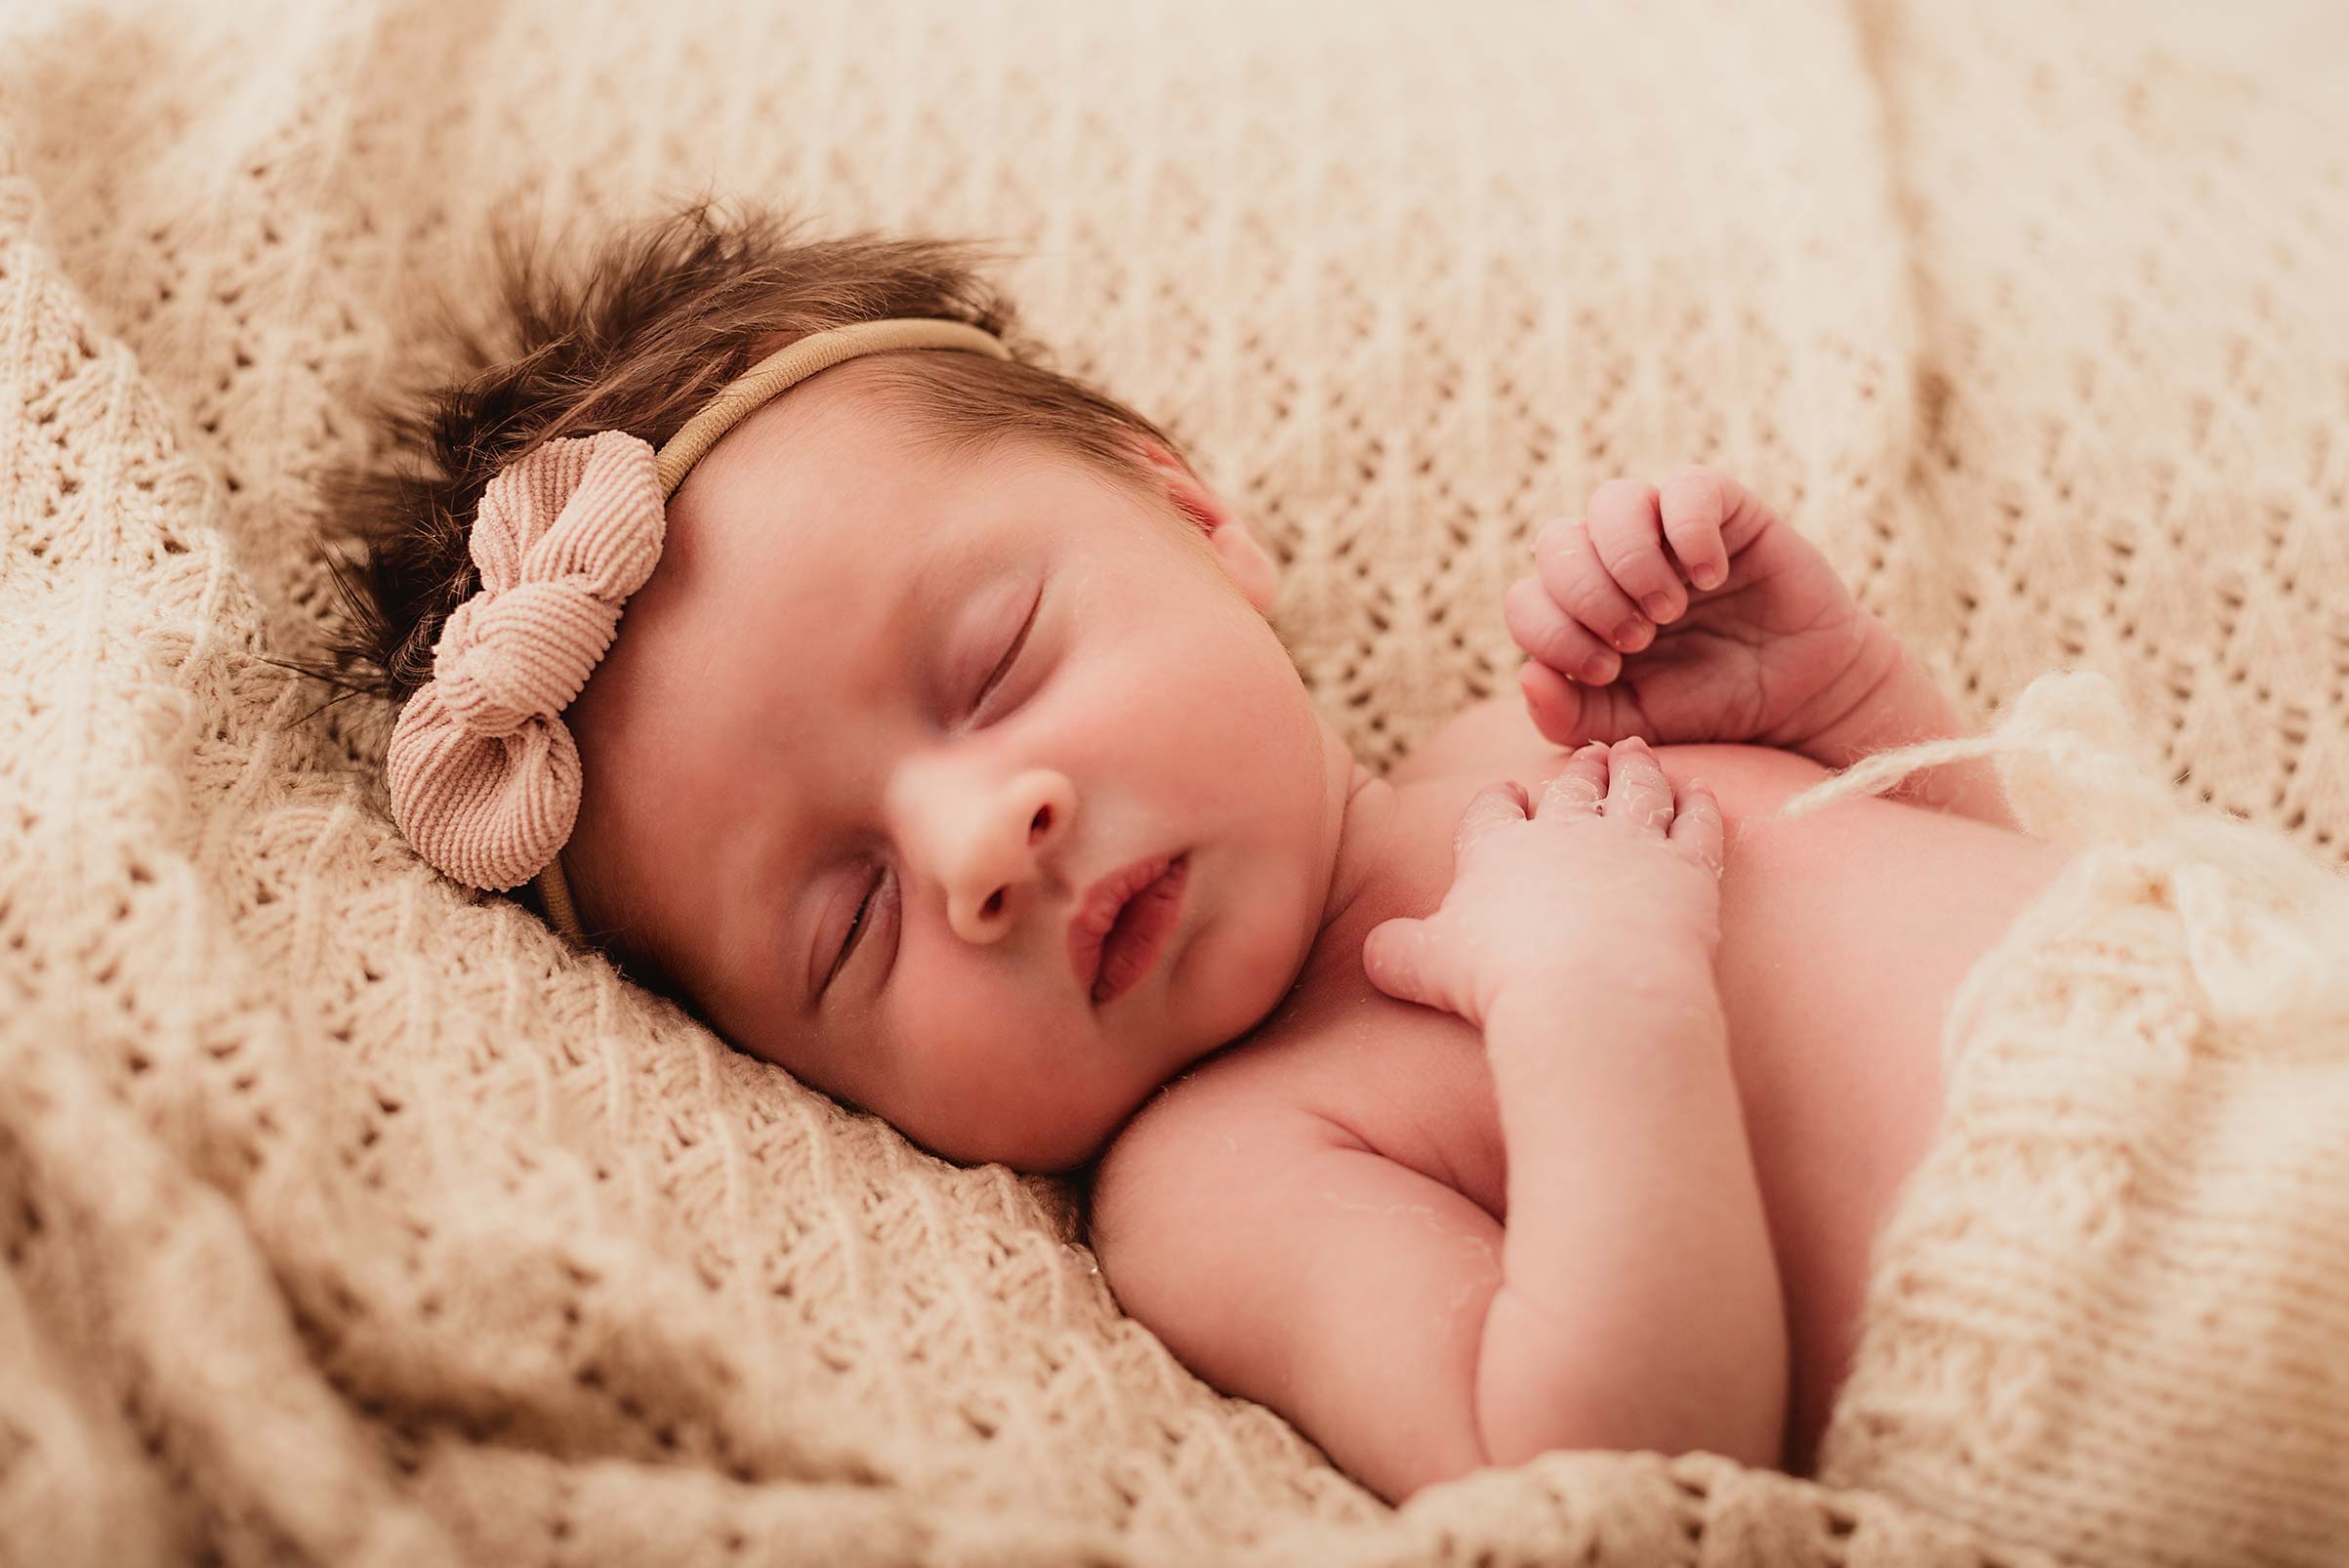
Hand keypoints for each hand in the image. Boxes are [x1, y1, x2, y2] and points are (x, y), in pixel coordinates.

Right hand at [1360, 739, 1723, 1031]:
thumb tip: (1373, 953)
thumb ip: (1397, 953)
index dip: (1501, 800)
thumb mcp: (1425, 968)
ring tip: (1636, 753)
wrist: (1588, 994)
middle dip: (1579, 770)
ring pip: (1636, 790)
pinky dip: (1700, 806)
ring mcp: (1630, 843)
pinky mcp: (1686, 868)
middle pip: (1571, 788)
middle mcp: (1565, 831)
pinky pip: (1696, 823)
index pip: (1494, 811)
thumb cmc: (1500, 982)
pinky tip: (1701, 793)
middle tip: (1590, 755)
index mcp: (1498, 849)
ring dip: (1636, 769)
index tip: (1509, 792)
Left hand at [1504, 468, 1902, 750]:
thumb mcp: (1631, 724)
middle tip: (1638, 639)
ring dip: (1628, 561)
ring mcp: (1664, 529)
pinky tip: (1711, 577)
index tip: (1606, 670)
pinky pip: (1686, 486)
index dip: (1553, 633)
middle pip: (1556, 543)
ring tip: (1669, 609)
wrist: (1798, 699)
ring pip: (1611, 501)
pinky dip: (1689, 532)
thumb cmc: (1706, 707)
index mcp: (1578, 610)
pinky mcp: (1723, 509)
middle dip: (1589, 598)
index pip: (1526, 599)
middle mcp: (1610, 560)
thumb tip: (1527, 675)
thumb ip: (1570, 714)